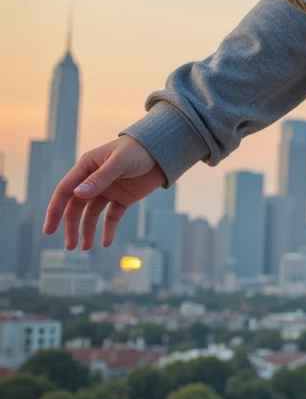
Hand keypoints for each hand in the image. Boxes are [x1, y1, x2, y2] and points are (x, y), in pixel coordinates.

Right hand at [43, 137, 168, 251]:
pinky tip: (106, 242)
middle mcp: (93, 180)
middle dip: (71, 226)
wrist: (163, 150)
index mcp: (86, 167)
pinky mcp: (122, 198)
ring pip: (91, 214)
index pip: (65, 190)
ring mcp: (108, 190)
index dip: (55, 210)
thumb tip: (77, 195)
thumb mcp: (119, 162)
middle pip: (76, 206)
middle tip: (70, 247)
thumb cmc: (138, 150)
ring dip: (87, 231)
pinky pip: (111, 217)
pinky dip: (108, 230)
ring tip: (86, 248)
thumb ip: (99, 179)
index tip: (49, 230)